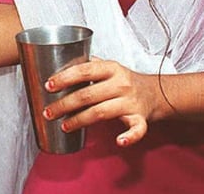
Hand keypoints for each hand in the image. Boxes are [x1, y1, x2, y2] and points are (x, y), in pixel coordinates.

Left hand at [42, 59, 167, 146]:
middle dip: (65, 104)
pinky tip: (119, 141)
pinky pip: (136, 129)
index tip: (48, 86)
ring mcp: (131, 102)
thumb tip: (56, 64)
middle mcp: (121, 84)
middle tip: (48, 112)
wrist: (155, 92)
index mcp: (111, 68)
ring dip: (79, 120)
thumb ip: (87, 65)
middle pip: (88, 95)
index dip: (65, 78)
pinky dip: (129, 136)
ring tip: (63, 125)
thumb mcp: (108, 67)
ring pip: (101, 112)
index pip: (84, 71)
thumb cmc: (124, 80)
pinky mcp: (140, 118)